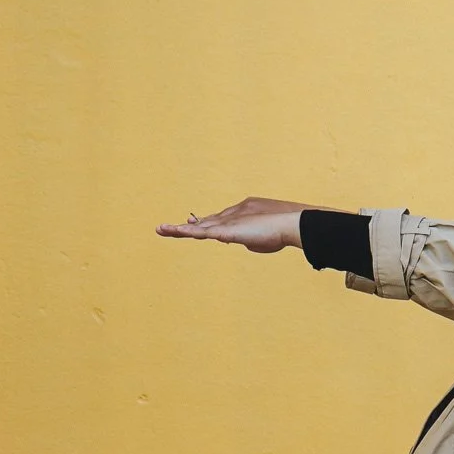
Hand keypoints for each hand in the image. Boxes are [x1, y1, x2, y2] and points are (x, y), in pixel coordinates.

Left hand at [156, 199, 309, 252]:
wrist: (291, 223)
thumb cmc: (283, 232)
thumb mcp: (264, 239)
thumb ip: (251, 239)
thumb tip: (242, 241)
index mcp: (243, 213)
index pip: (220, 219)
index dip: (206, 222)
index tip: (193, 220)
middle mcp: (233, 213)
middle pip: (206, 221)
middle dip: (189, 226)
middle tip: (167, 228)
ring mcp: (229, 220)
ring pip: (200, 226)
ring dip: (180, 229)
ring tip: (161, 229)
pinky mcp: (227, 230)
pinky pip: (202, 232)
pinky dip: (187, 232)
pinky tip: (173, 231)